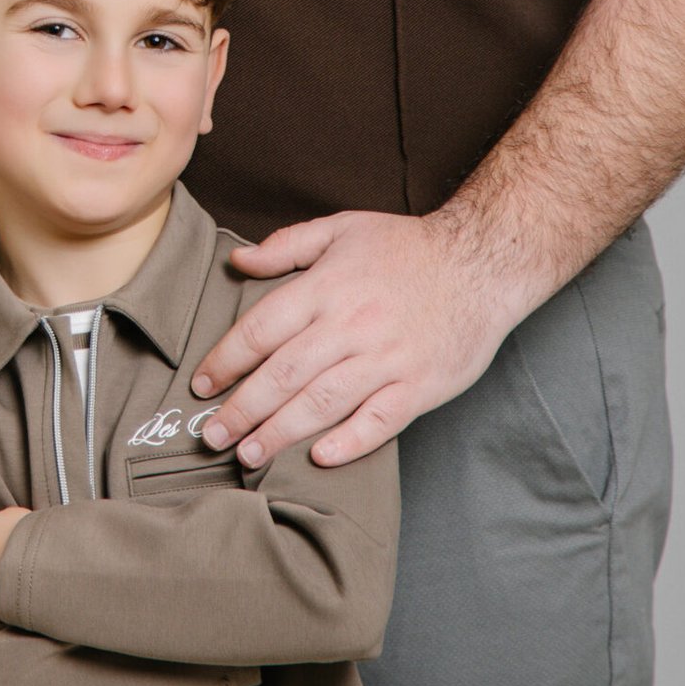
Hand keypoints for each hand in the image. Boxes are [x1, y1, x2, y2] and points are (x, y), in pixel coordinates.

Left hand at [189, 209, 520, 467]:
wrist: (483, 261)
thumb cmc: (407, 247)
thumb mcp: (343, 227)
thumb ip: (288, 245)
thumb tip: (238, 261)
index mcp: (327, 287)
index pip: (262, 329)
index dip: (226, 360)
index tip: (201, 385)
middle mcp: (352, 325)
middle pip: (284, 374)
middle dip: (242, 408)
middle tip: (211, 436)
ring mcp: (388, 359)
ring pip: (323, 402)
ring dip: (281, 432)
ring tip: (248, 454)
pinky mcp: (420, 386)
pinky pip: (380, 420)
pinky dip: (350, 441)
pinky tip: (320, 458)